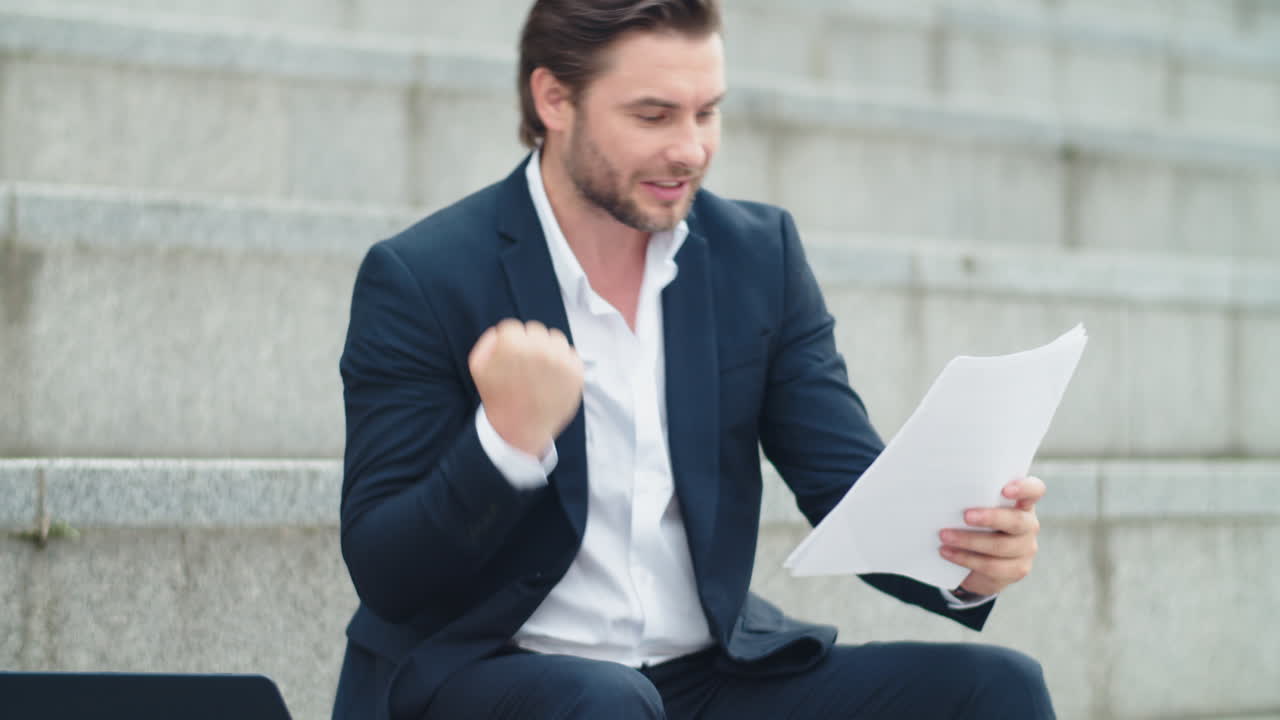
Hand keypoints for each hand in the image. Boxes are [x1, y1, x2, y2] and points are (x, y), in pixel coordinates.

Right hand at [468, 319, 583, 456]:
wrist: (521, 429)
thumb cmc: (499, 399)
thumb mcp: (478, 368)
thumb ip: (488, 342)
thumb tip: (502, 331)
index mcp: (513, 345)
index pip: (514, 328)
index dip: (510, 344)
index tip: (511, 358)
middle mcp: (539, 348)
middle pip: (536, 330)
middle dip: (530, 344)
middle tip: (526, 366)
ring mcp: (560, 360)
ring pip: (556, 339)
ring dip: (548, 350)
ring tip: (540, 372)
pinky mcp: (576, 371)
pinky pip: (571, 354)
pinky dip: (563, 363)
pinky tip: (552, 378)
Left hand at [938, 476, 1044, 596]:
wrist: (978, 561)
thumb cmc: (974, 524)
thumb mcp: (976, 508)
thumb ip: (972, 499)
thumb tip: (946, 492)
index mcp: (1022, 503)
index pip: (1034, 490)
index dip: (1024, 488)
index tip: (1004, 490)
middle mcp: (1028, 525)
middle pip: (1017, 521)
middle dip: (990, 518)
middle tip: (965, 516)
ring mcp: (1026, 548)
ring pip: (1001, 546)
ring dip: (969, 541)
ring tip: (944, 536)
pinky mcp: (1017, 570)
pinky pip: (991, 566)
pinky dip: (965, 558)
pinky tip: (947, 552)